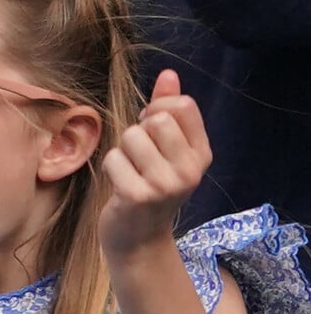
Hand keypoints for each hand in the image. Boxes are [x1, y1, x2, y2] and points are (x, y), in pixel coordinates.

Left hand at [98, 69, 211, 256]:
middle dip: (139, 131)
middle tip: (140, 157)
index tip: (152, 130)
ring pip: (131, 135)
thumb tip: (169, 73)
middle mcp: (190, 170)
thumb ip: (168, 110)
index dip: (158, 108)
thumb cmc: (150, 187)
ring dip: (123, 151)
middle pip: (156, 118)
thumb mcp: (168, 151)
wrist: (139, 239)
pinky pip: (114, 158)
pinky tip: (120, 186)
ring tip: (130, 172)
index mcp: (201, 155)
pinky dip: (111, 168)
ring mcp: (165, 185)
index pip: (183, 105)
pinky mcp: (137, 196)